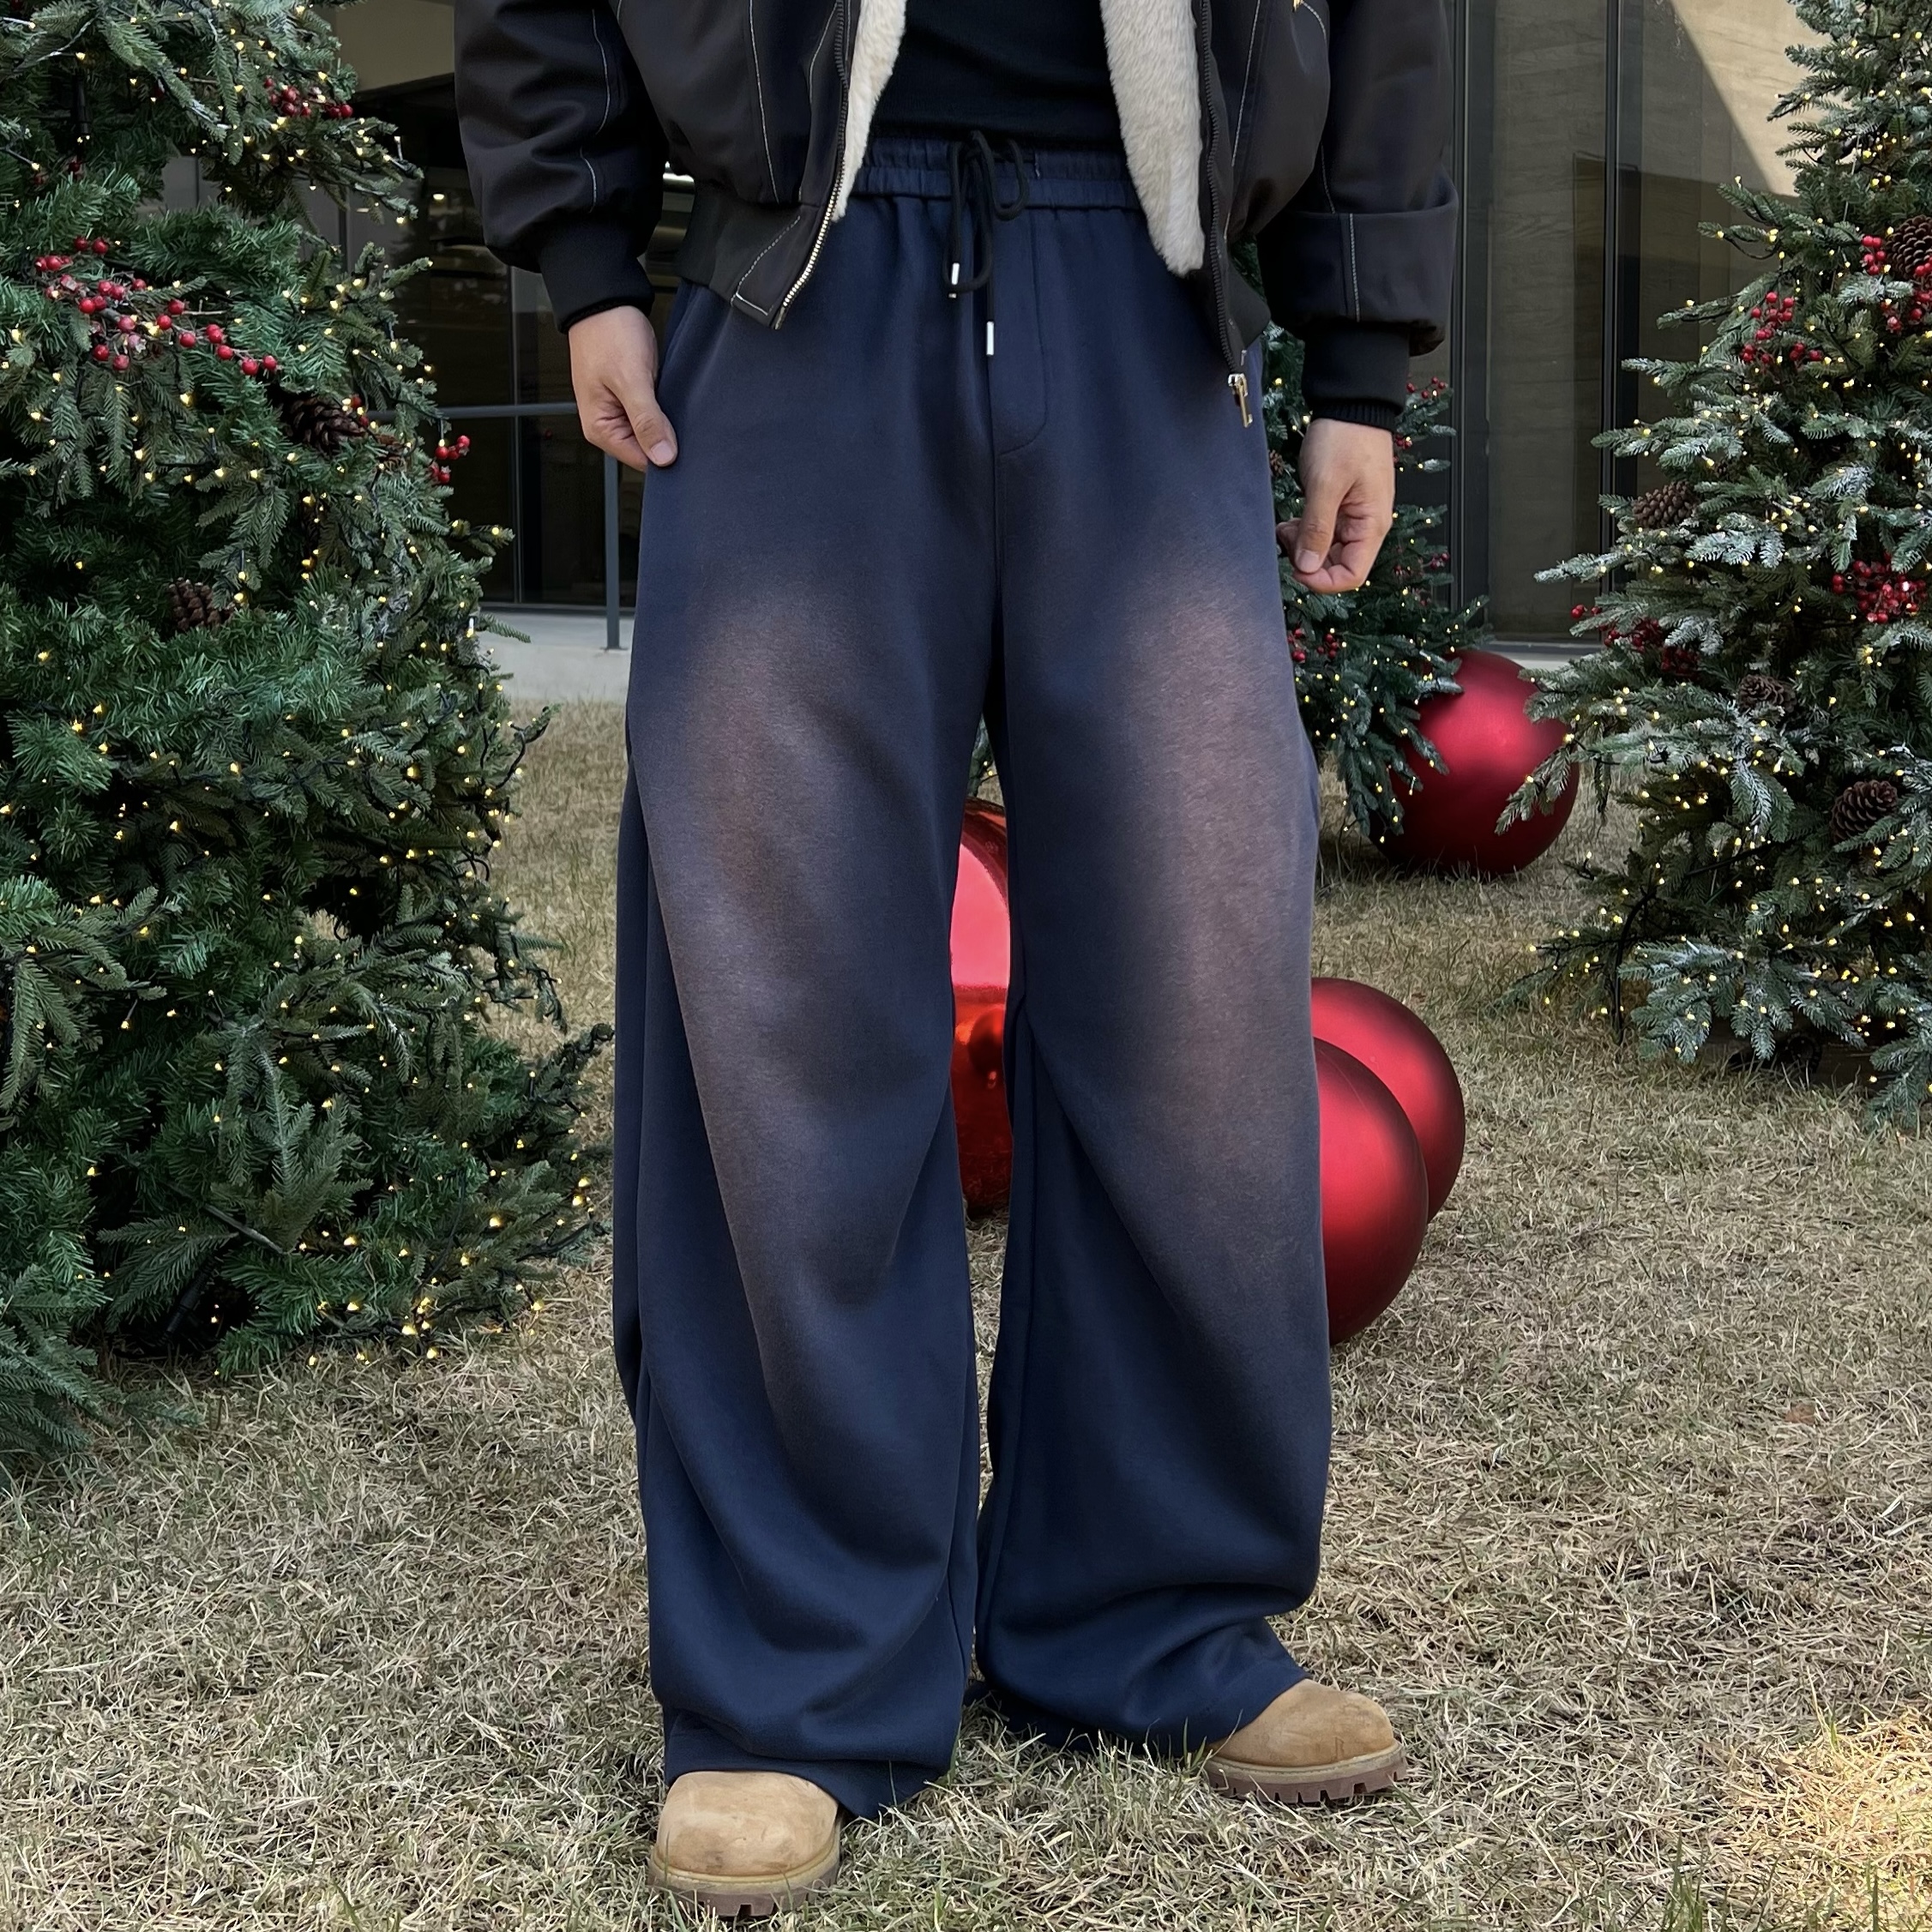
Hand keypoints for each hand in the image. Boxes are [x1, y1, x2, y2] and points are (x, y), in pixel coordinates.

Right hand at [567, 304, 677, 471]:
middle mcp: (609, 425)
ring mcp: (621, 412)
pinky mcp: (633, 399)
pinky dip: (666, 410)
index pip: (642, 462)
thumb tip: (663, 457)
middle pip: (648, 450)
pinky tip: (674, 399)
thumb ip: (647, 421)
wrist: (606, 300)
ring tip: (678, 405)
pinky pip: (655, 415)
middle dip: (668, 439)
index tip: (687, 444)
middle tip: (686, 420)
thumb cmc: (609, 334)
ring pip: (653, 432)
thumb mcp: (631, 380)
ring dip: (669, 424)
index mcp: (600, 429)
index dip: (666, 456)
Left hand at [1278, 418, 1394, 592]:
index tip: (1296, 567)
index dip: (1322, 580)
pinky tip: (1290, 522)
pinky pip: (1321, 533)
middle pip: (1337, 566)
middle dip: (1308, 560)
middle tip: (1286, 539)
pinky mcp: (1340, 508)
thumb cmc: (1346, 437)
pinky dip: (1303, 532)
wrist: (1350, 405)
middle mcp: (1366, 526)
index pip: (1351, 575)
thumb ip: (1317, 528)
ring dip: (1302, 546)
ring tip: (1285, 527)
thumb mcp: (1326, 484)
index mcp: (1371, 525)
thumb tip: (1307, 565)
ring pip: (1326, 550)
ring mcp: (1353, 517)